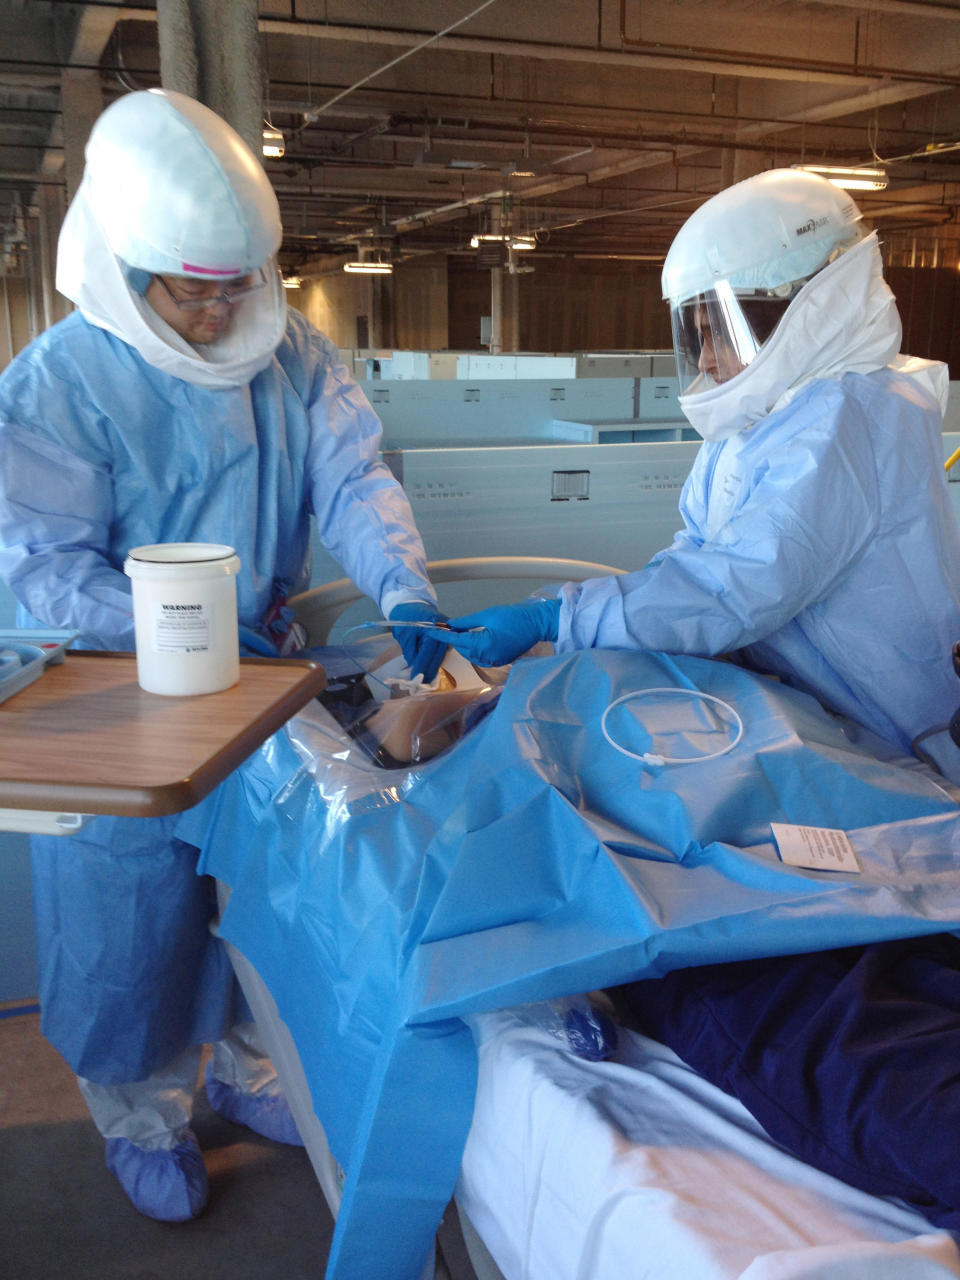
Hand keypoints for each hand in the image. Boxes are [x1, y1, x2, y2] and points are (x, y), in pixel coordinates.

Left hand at [388, 602, 449, 681]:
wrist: (409, 602)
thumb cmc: (404, 617)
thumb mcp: (404, 634)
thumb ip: (410, 651)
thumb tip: (415, 667)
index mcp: (431, 627)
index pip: (427, 652)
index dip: (421, 667)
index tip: (416, 679)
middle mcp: (443, 628)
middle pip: (438, 654)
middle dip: (430, 670)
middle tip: (423, 684)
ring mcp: (447, 629)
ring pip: (442, 653)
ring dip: (435, 665)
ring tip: (427, 678)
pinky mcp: (447, 632)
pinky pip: (443, 648)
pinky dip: (437, 658)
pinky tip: (432, 667)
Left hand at [421, 598, 559, 666]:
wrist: (537, 624)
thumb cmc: (515, 616)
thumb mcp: (487, 615)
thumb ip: (466, 622)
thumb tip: (450, 625)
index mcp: (483, 645)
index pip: (456, 640)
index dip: (441, 635)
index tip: (429, 630)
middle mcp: (487, 657)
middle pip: (462, 649)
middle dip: (453, 639)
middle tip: (446, 627)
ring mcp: (494, 662)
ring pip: (470, 655)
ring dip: (463, 645)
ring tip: (459, 632)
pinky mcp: (499, 661)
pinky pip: (480, 658)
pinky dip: (473, 650)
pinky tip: (472, 639)